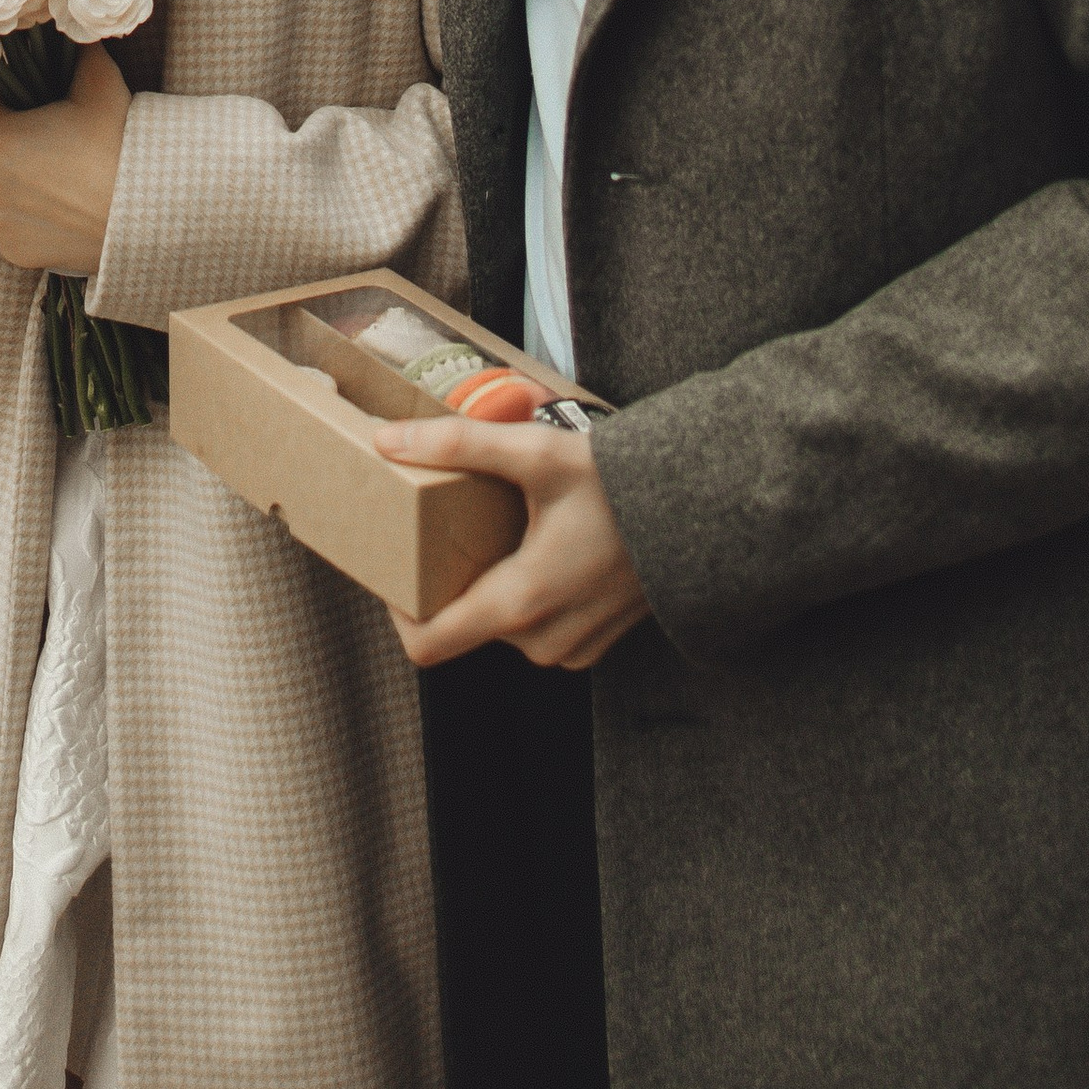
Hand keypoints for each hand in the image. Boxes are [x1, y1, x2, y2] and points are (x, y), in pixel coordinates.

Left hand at [0, 47, 130, 277]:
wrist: (147, 211)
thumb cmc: (117, 140)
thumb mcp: (97, 79)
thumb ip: (74, 47)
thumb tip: (72, 23)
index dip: (14, 92)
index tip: (39, 95)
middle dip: (15, 136)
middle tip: (55, 134)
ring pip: (0, 187)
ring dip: (20, 177)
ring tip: (61, 173)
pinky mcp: (13, 252)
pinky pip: (14, 224)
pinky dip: (31, 215)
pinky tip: (63, 206)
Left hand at [374, 416, 650, 672]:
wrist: (700, 510)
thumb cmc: (620, 484)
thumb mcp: (536, 453)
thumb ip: (459, 444)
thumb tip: (387, 441)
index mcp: (520, 604)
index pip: (427, 644)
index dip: (397, 608)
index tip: (395, 564)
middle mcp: (543, 641)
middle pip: (463, 625)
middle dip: (448, 581)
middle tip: (445, 528)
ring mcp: (571, 648)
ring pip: (500, 626)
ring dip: (490, 585)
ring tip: (494, 530)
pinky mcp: (592, 643)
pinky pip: (536, 628)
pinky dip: (526, 595)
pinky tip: (536, 546)